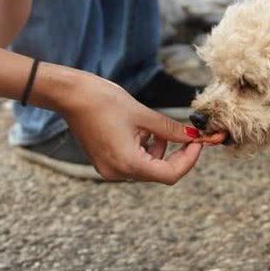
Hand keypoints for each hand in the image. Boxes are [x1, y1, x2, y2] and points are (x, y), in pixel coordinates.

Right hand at [57, 71, 202, 183]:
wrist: (71, 96)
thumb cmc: (104, 101)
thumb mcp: (144, 115)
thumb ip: (171, 130)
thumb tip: (194, 136)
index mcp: (128, 163)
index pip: (170, 174)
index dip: (189, 160)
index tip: (198, 142)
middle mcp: (117, 172)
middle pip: (159, 172)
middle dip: (176, 154)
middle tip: (188, 135)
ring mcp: (109, 169)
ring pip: (147, 168)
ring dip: (159, 150)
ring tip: (154, 127)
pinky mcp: (104, 162)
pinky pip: (133, 162)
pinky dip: (144, 149)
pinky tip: (140, 131)